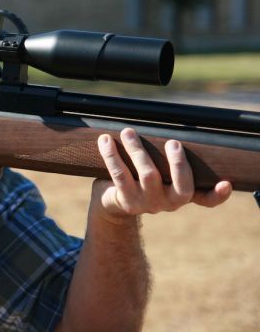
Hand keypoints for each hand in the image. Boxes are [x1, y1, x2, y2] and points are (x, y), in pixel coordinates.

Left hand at [93, 128, 231, 220]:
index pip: (205, 199)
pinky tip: (106, 140)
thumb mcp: (159, 173)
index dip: (217, 195)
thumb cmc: (140, 179)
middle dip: (178, 162)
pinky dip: (112, 155)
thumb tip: (172, 128)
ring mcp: (148, 203)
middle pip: (181, 185)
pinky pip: (119, 174)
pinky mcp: (126, 200)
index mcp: (180, 194)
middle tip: (173, 141)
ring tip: (129, 131)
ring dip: (138, 150)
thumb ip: (167, 161)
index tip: (226, 183)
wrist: (112, 201)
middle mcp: (168, 203)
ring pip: (148, 175)